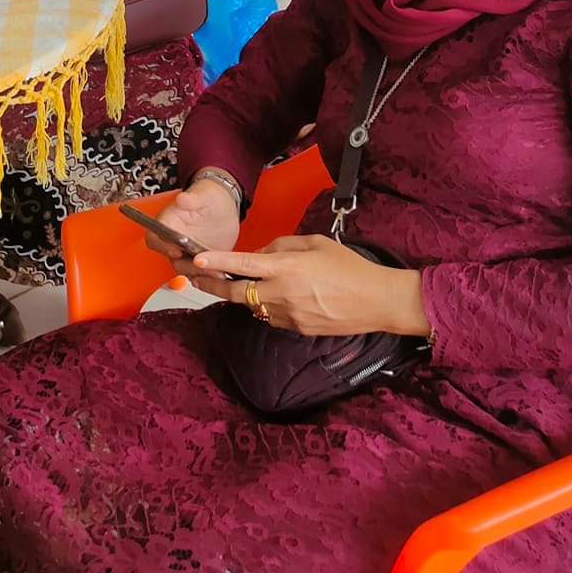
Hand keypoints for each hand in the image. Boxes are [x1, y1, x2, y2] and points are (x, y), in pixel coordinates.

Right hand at [143, 176, 242, 270]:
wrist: (225, 206)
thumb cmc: (210, 197)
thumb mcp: (204, 194)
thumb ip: (193, 198)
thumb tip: (182, 198)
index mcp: (168, 222)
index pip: (154, 238)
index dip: (161, 247)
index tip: (176, 250)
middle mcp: (174, 240)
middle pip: (171, 258)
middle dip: (186, 265)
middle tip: (202, 265)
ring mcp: (187, 252)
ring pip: (185, 269)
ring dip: (199, 273)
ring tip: (216, 272)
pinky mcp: (200, 260)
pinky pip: (200, 273)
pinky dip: (208, 276)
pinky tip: (220, 274)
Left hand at [191, 235, 429, 337]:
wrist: (377, 302)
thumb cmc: (349, 266)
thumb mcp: (315, 243)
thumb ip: (282, 245)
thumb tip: (259, 252)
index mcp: (287, 268)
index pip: (243, 264)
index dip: (217, 262)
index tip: (196, 259)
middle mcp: (283, 293)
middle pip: (235, 293)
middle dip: (210, 285)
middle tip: (194, 278)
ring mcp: (288, 315)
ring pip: (252, 305)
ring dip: (242, 295)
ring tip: (239, 282)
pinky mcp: (296, 329)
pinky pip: (270, 316)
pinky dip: (266, 305)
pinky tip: (276, 296)